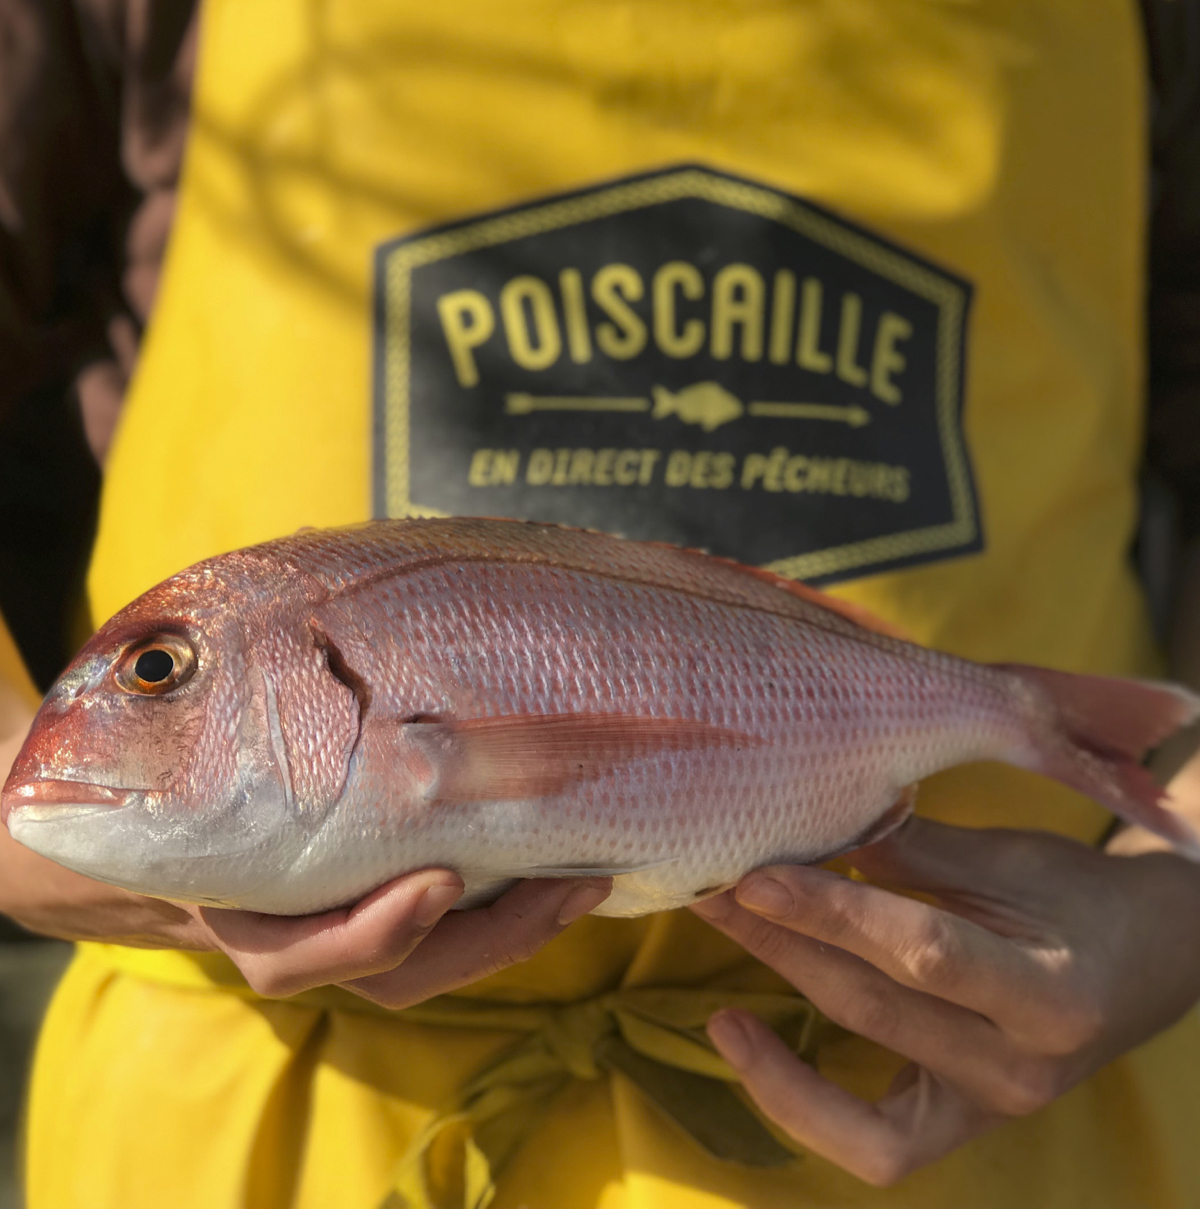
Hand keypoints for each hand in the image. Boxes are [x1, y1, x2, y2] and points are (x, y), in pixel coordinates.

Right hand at [1, 706, 610, 1007]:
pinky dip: (516, 914)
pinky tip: (574, 874)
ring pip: (436, 963)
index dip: (374, 931)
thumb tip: (299, 549)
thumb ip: (257, 656)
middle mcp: (295, 927)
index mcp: (240, 892)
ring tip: (587, 879)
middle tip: (562, 885)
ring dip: (517, 931)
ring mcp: (349, 922)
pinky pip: (458, 939)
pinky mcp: (396, 908)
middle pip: (391, 970)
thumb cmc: (204, 727)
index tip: (440, 884)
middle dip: (482, 940)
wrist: (189, 786)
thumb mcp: (216, 693)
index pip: (297, 950)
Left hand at [691, 817, 1199, 1186]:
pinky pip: (867, 1140)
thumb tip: (810, 819)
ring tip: (718, 936)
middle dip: (779, 939)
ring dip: (773, 995)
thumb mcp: (1007, 860)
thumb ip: (910, 850)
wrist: (1147, 964)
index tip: (757, 874)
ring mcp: (988, 1109)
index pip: (921, 952)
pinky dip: (795, 1097)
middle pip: (873, 1005)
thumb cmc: (1078, 899)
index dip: (832, 913)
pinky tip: (740, 1033)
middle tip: (710, 885)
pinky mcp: (957, 1125)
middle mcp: (1020, 1067)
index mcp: (1048, 992)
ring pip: (857, 1068)